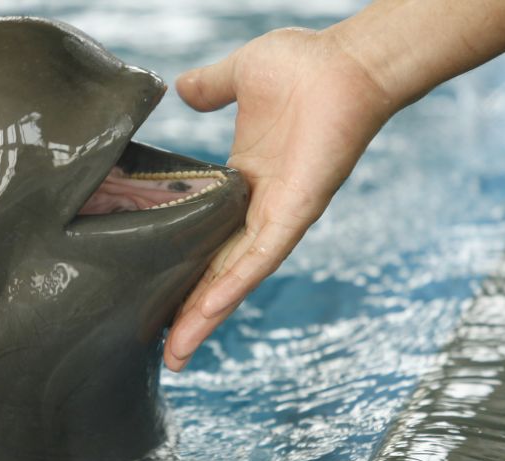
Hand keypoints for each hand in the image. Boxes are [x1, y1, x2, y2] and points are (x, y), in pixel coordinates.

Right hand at [164, 27, 396, 370]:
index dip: (185, 269)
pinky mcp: (295, 212)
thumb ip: (208, 86)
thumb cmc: (304, 66)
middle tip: (166, 353)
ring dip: (207, 315)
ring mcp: (277, 216)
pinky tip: (206, 311)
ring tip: (177, 352)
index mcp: (240, 184)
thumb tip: (181, 90)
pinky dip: (234, 284)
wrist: (348, 62)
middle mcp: (258, 210)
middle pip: (219, 272)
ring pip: (236, 276)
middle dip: (192, 312)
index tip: (157, 297)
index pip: (206, 238)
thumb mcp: (238, 76)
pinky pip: (260, 255)